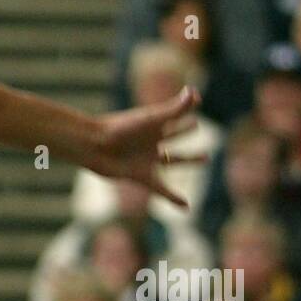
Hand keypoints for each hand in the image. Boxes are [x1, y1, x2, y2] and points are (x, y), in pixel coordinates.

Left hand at [86, 86, 202, 207]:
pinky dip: (173, 198)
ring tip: (205, 159)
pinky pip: (161, 189)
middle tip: (197, 127)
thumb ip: (175, 109)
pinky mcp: (141, 177)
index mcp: (154, 124)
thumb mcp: (151, 119)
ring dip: (190, 160)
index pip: (175, 114)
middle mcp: (152, 141)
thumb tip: (194, 94)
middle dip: (186, 131)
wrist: (94, 147)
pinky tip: (187, 207)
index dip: (186, 108)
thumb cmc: (121, 129)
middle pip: (175, 135)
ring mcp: (147, 159)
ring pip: (174, 160)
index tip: (196, 100)